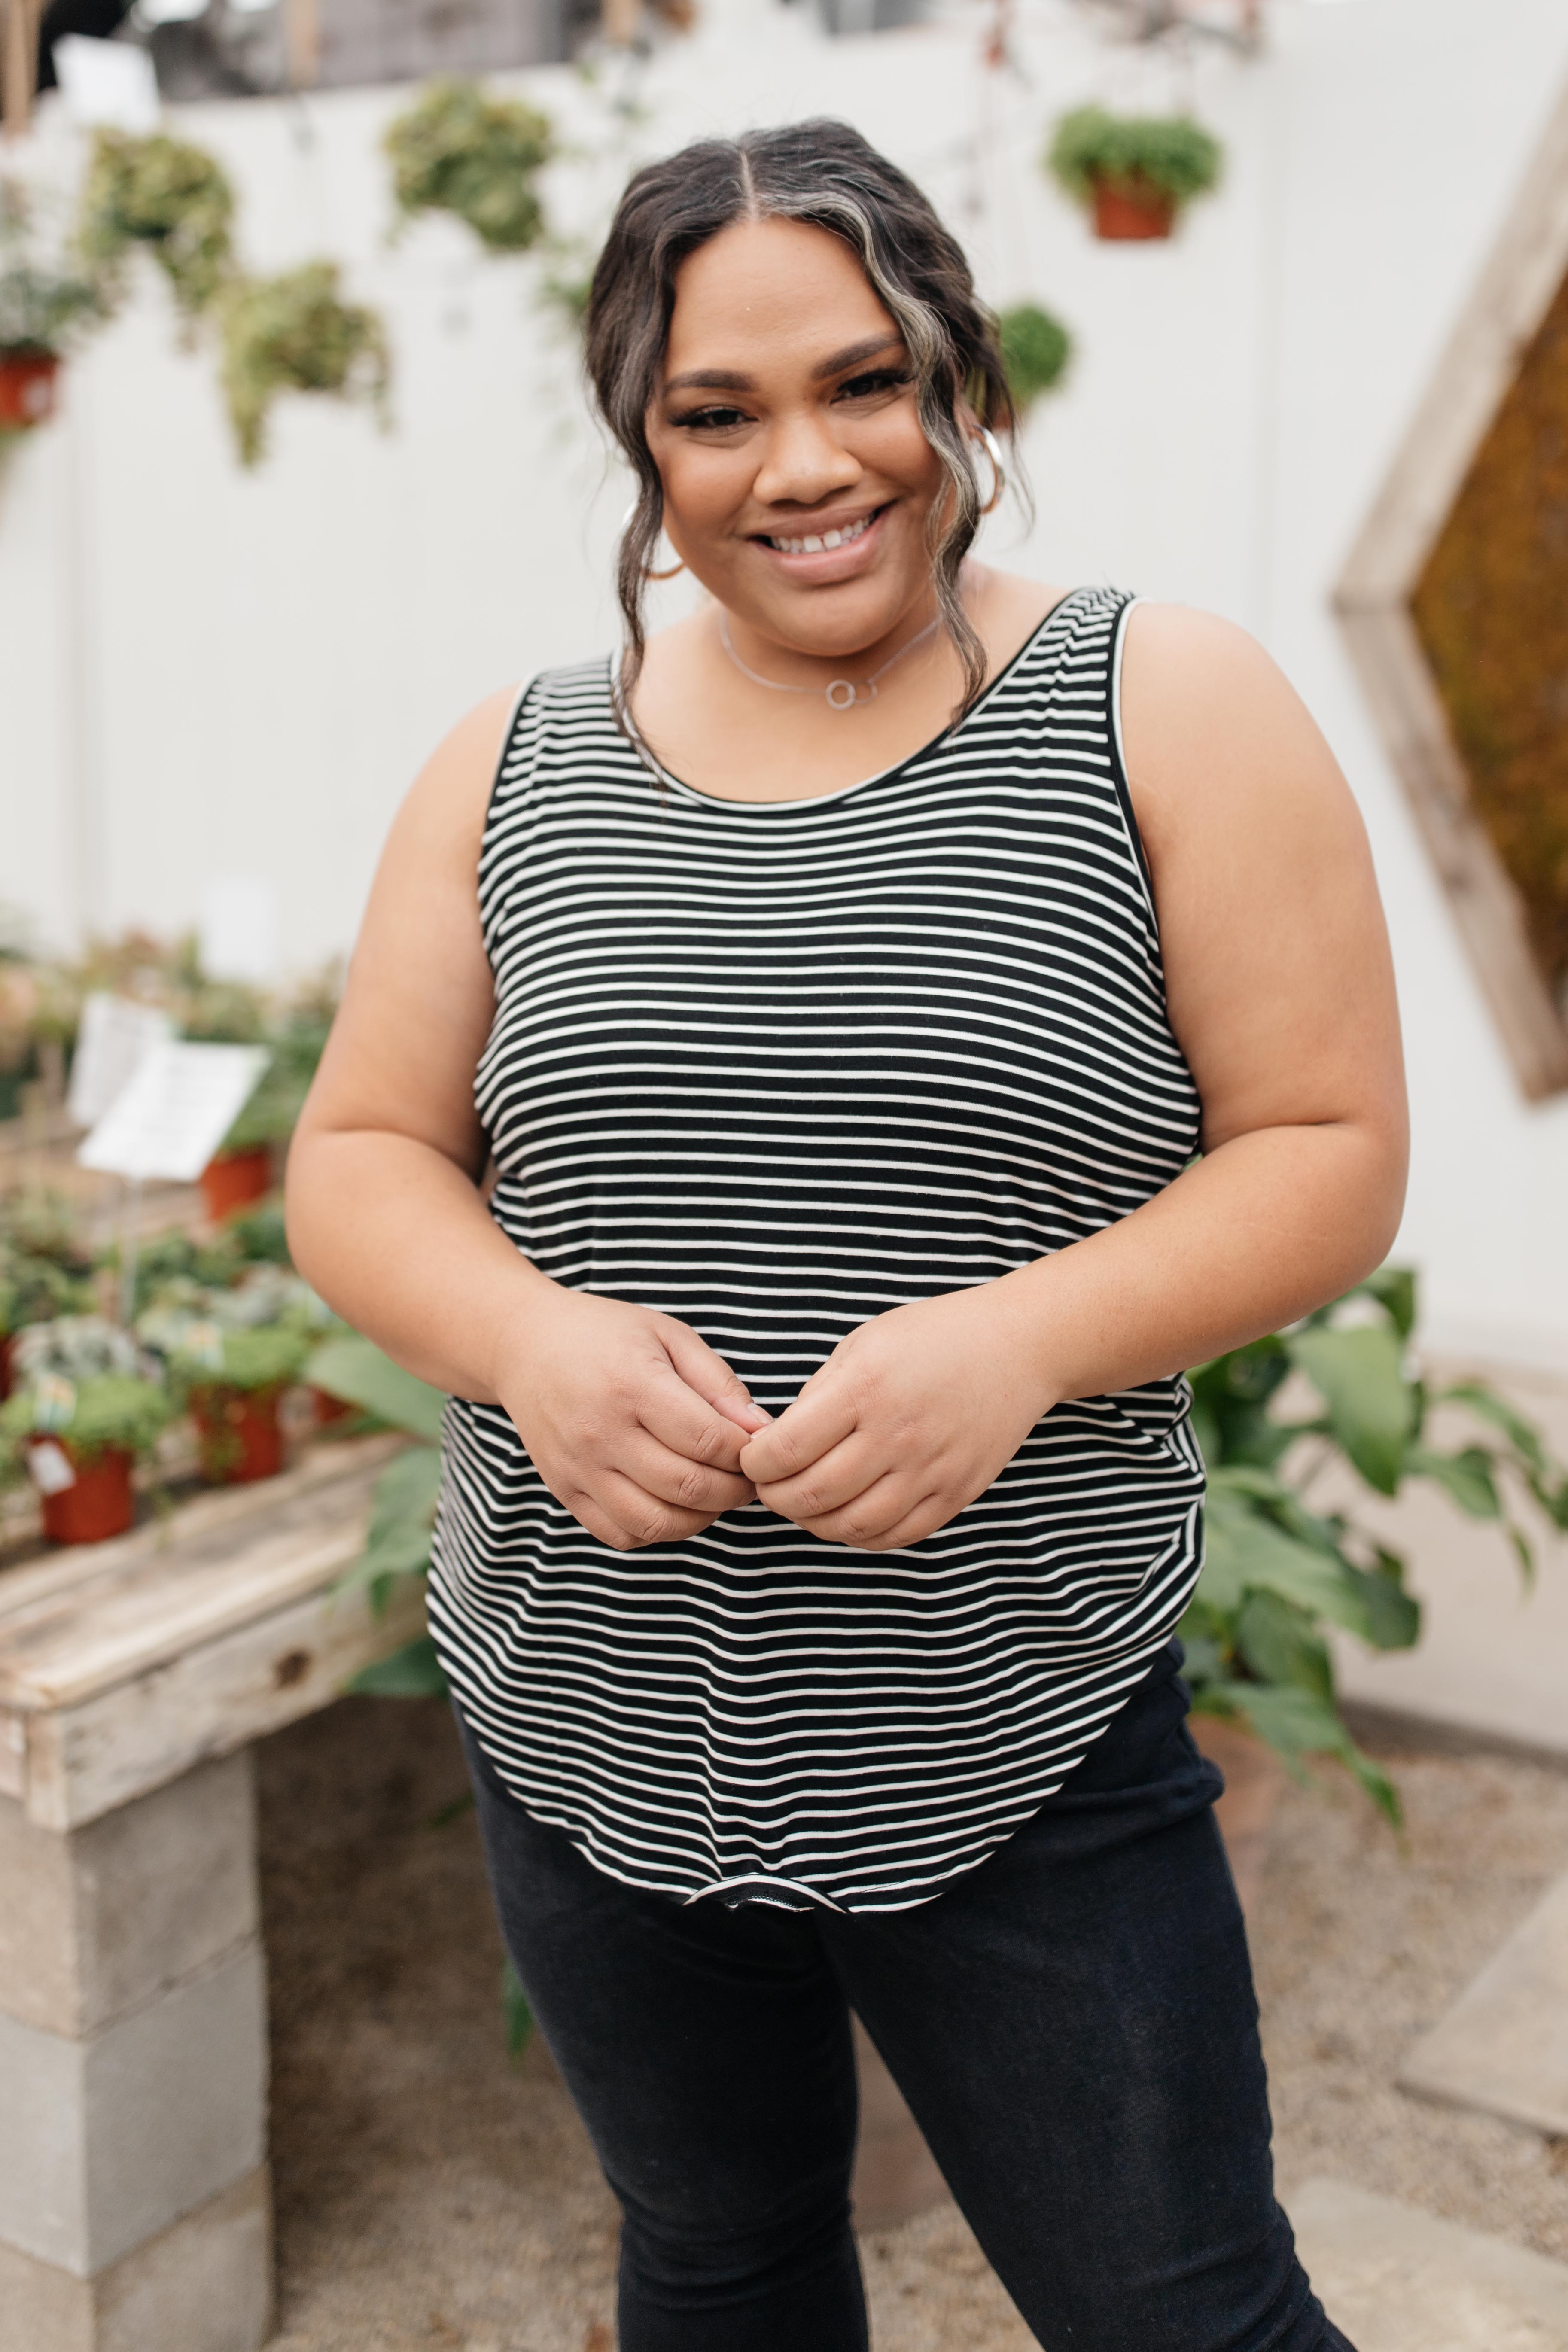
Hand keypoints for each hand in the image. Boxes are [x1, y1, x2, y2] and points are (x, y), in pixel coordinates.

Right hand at [492, 1283, 770, 1551]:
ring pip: (657, 1522)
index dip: (745, 1452)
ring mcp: (579, 1468)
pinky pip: (622, 1535)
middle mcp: (601, 1433)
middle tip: (746, 1475)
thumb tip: (760, 1429)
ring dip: (701, 1517)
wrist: (525, 1345)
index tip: (756, 1445)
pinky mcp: (564, 1491)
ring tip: (714, 1492)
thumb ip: (718, 1383)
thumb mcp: (669, 1336)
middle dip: (734, 1489)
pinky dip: (658, 1530)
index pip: (708, 1441)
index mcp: (632, 1385)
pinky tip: (672, 1503)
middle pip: (689, 1488)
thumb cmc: (605, 1335)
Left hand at [738, 1278, 1055, 1550]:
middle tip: (769, 1486)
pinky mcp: (955, 1494)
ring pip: (850, 1526)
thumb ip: (818, 1396)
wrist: (1015, 1348)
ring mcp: (930, 1471)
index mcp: (865, 1390)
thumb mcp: (862, 1345)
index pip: (786, 1450)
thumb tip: (779, 1444)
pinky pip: (895, 1536)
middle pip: (811, 1496)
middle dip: (775, 1498)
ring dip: (813, 1522)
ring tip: (804, 1503)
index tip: (752, 1458)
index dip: (755, 1465)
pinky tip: (847, 1515)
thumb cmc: (931, 1338)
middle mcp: (897, 1436)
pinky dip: (859, 1535)